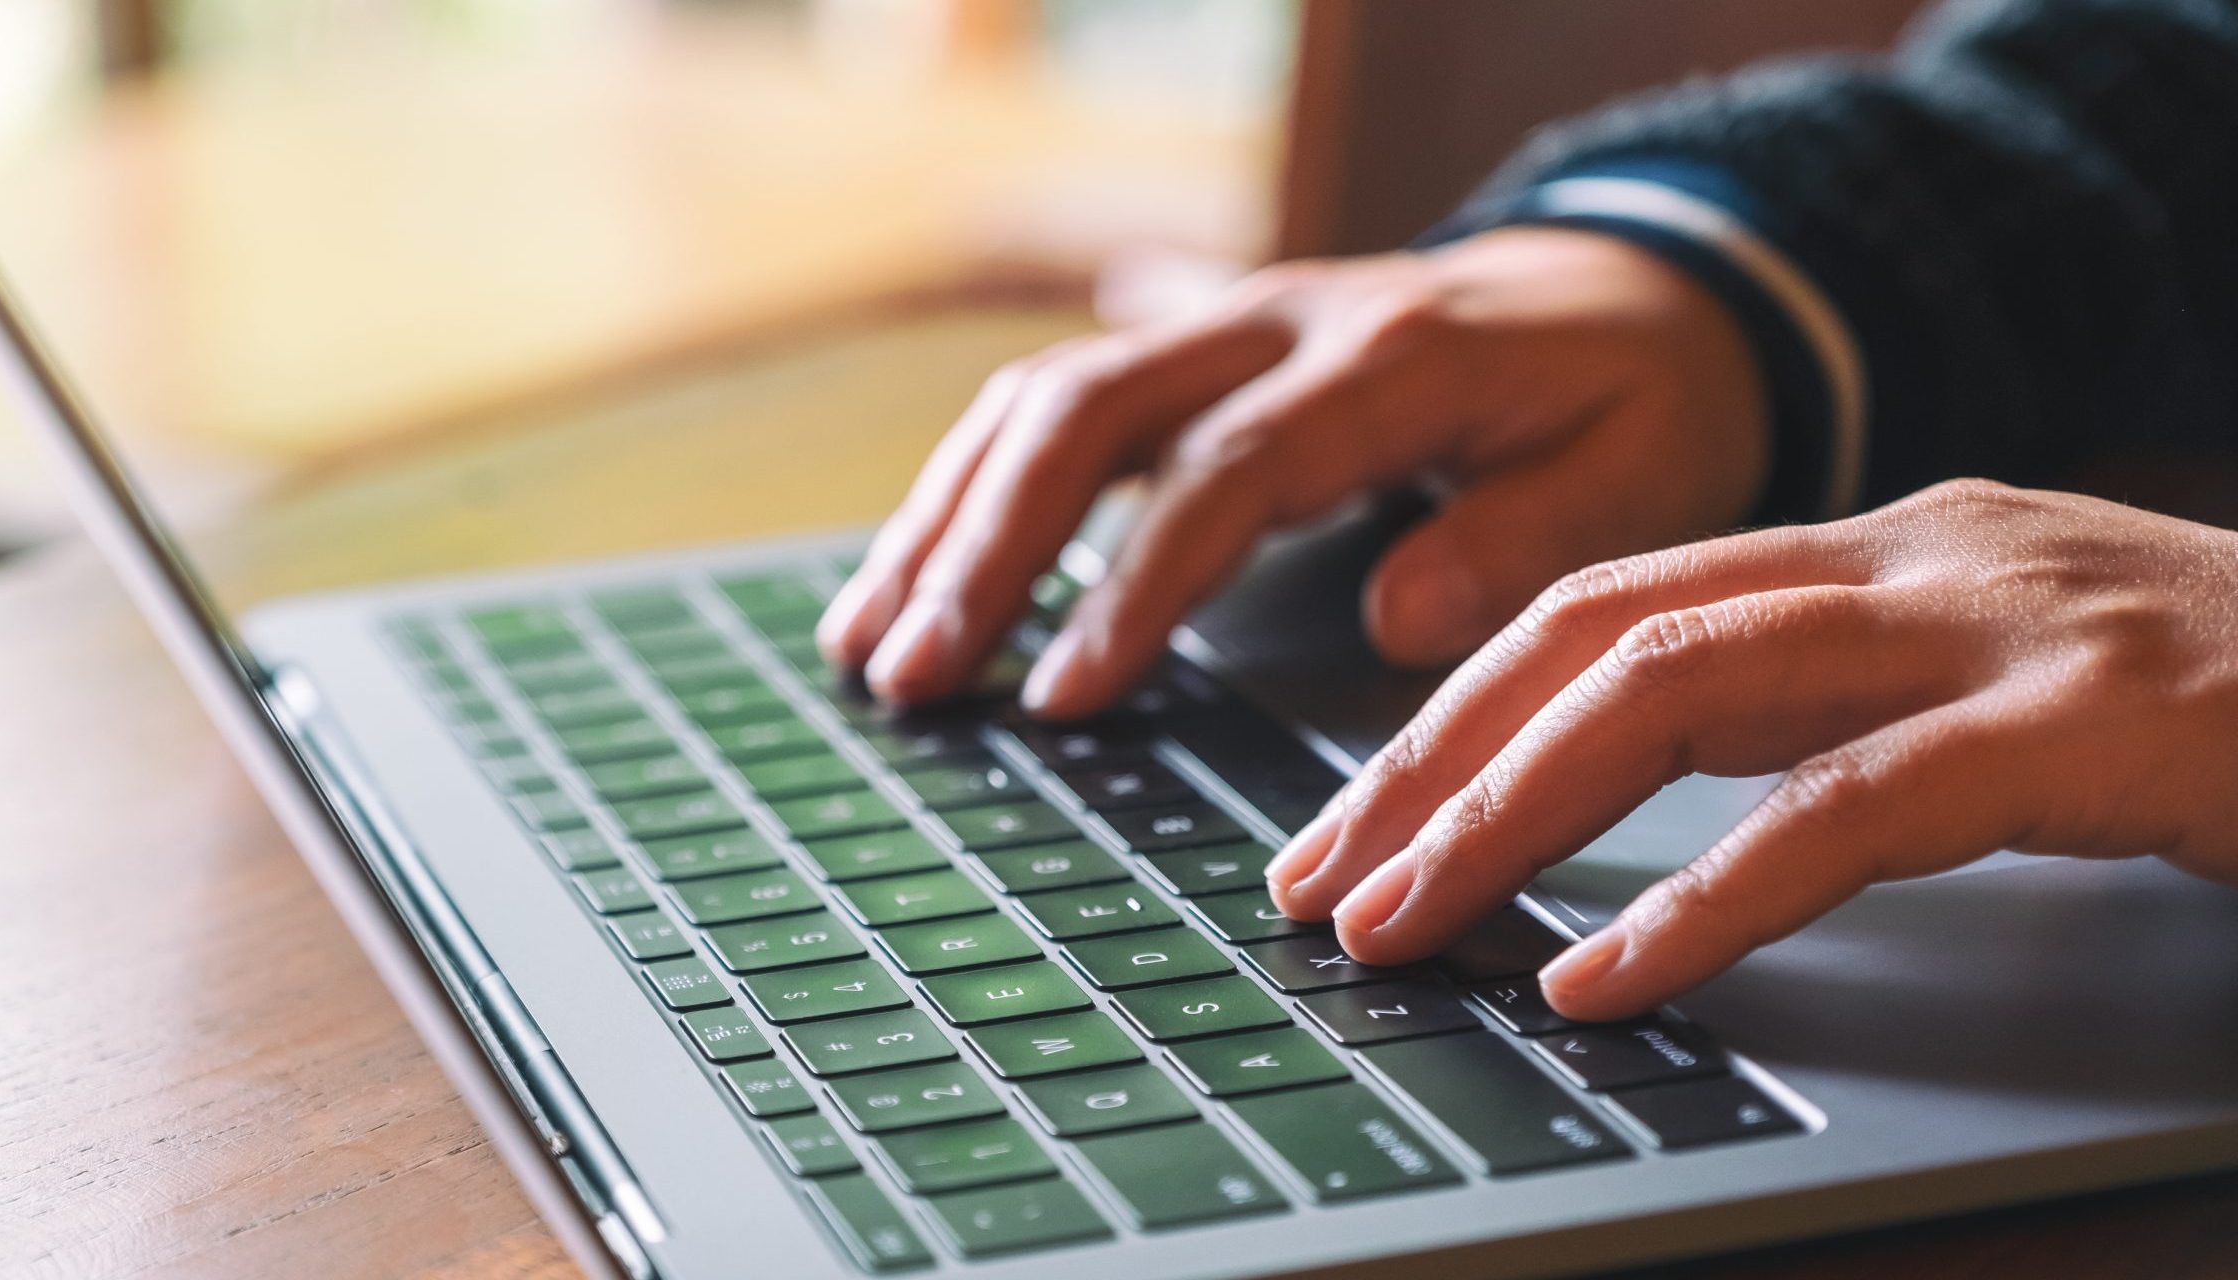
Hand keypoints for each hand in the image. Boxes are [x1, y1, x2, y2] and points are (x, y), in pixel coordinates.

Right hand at [819, 227, 1770, 716]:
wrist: (1645, 283)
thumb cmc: (1642, 396)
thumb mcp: (1643, 471)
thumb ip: (1525, 540)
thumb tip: (1397, 620)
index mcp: (1391, 358)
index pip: (1228, 470)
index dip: (1134, 582)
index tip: (1066, 693)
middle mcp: (1284, 320)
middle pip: (1089, 411)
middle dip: (985, 547)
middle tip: (912, 675)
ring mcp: (1229, 320)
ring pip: (1045, 394)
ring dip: (947, 517)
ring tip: (871, 641)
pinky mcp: (1199, 342)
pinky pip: (1056, 396)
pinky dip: (973, 484)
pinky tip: (915, 569)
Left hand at [1265, 480, 2237, 1021]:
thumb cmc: (2208, 711)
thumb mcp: (1979, 692)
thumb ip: (1813, 724)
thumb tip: (1609, 825)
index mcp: (1870, 547)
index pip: (1593, 602)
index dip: (1445, 713)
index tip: (1342, 824)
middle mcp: (1914, 556)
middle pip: (1597, 632)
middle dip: (1431, 762)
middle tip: (1320, 886)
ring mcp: (2006, 627)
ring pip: (1686, 689)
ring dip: (1516, 815)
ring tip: (1407, 924)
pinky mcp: (2098, 724)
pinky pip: (1855, 809)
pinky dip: (1709, 894)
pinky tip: (1608, 973)